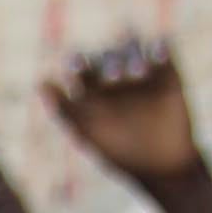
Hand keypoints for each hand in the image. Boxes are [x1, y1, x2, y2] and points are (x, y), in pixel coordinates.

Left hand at [40, 36, 211, 192]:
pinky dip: (160, 47)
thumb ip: (65, 109)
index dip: (78, 63)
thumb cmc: (122, 152)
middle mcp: (118, 78)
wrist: (164, 166)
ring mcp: (144, 74)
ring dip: (132, 53)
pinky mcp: (169, 73)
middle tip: (114, 79)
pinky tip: (158, 51)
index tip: (77, 65)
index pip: (83, 68)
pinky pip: (163, 51)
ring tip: (139, 71)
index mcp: (95, 91)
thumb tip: (42, 83)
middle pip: (108, 56)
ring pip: (133, 49)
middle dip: (109, 64)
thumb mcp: (90, 133)